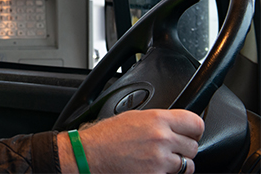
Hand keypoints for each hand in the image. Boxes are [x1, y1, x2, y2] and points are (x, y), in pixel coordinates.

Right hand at [58, 109, 204, 172]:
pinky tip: (151, 168)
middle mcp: (162, 139)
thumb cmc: (106, 136)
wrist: (90, 156)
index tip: (190, 133)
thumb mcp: (133, 117)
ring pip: (188, 166)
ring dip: (177, 165)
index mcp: (157, 119)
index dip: (194, 130)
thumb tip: (174, 124)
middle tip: (169, 148)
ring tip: (160, 160)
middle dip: (183, 149)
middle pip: (193, 147)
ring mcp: (160, 161)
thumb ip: (157, 120)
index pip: (196, 123)